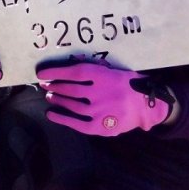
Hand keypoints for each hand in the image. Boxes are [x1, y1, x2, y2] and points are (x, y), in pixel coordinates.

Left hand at [36, 59, 172, 136]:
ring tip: (50, 96)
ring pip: (72, 105)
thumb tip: (70, 63)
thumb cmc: (126, 84)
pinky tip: (51, 114)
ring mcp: (101, 111)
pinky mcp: (102, 126)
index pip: (74, 72)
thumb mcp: (112, 70)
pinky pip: (77, 123)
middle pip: (70, 89)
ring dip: (58, 100)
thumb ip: (93, 68)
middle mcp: (100, 93)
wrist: (147, 105)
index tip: (41, 74)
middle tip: (45, 85)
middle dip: (54, 86)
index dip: (55, 72)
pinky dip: (62, 118)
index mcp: (103, 76)